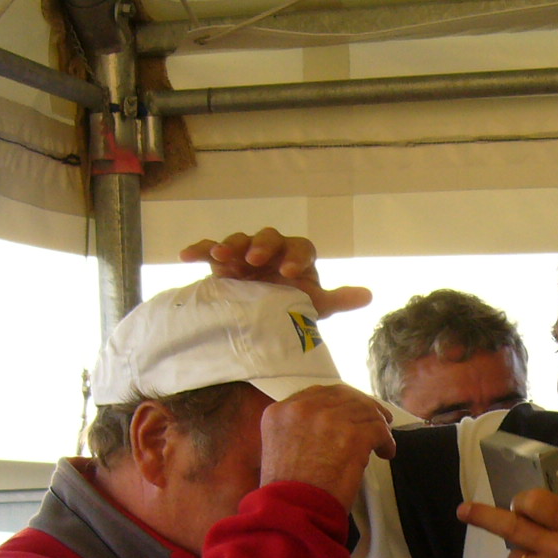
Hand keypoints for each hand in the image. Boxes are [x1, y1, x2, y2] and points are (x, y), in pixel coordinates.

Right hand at [178, 228, 372, 316]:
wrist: (258, 319)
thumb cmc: (289, 310)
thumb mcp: (313, 307)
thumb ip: (337, 299)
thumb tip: (369, 295)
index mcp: (296, 257)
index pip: (300, 248)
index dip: (295, 257)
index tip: (289, 272)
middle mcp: (271, 250)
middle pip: (269, 238)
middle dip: (262, 245)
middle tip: (256, 259)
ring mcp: (245, 253)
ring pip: (239, 240)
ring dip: (230, 246)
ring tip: (222, 259)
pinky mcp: (222, 261)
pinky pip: (210, 249)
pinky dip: (199, 250)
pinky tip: (187, 256)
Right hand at [259, 384, 396, 508]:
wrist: (292, 512)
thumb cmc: (285, 493)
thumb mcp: (277, 449)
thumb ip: (297, 430)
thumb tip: (328, 425)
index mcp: (280, 412)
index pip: (317, 394)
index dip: (339, 401)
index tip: (350, 411)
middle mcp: (302, 409)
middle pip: (343, 396)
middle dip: (362, 406)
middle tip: (377, 418)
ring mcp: (328, 419)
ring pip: (364, 410)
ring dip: (377, 425)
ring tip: (382, 441)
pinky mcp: (352, 435)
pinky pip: (378, 429)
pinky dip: (386, 441)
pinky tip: (386, 453)